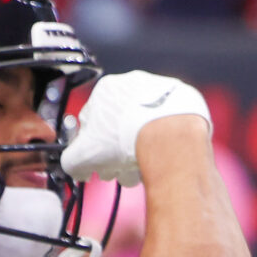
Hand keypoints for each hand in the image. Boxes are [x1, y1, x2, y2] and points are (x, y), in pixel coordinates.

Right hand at [62, 70, 210, 186]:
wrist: (170, 136)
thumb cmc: (126, 139)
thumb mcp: (85, 155)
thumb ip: (72, 161)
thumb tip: (75, 168)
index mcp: (106, 89)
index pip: (92, 122)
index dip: (94, 147)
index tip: (100, 164)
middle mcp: (134, 85)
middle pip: (120, 126)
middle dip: (117, 153)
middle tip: (121, 172)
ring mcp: (160, 91)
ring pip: (144, 127)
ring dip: (140, 151)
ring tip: (142, 171)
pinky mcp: (183, 102)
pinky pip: (168, 125)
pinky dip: (164, 141)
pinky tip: (163, 158)